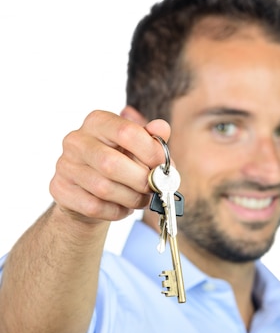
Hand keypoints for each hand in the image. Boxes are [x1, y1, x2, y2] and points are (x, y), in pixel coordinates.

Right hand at [49, 110, 170, 221]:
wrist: (89, 189)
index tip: (164, 167)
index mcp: (98, 121)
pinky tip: (123, 207)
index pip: (126, 132)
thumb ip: (152, 139)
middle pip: (112, 163)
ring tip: (142, 199)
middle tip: (155, 188)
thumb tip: (161, 128)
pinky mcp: (61, 189)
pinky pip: (95, 206)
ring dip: (131, 198)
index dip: (151, 152)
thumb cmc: (119, 163)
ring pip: (104, 189)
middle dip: (141, 180)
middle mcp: (76, 140)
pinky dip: (116, 211)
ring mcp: (65, 165)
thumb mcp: (138, 147)